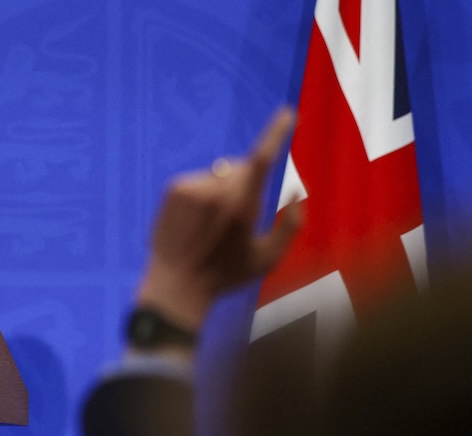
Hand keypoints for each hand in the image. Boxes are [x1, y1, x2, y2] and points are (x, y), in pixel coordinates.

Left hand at [138, 108, 301, 329]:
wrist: (176, 285)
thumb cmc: (225, 276)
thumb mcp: (268, 259)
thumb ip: (291, 226)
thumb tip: (299, 194)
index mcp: (244, 206)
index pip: (263, 158)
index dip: (276, 132)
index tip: (286, 114)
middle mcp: (217, 191)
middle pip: (242, 167)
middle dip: (247, 181)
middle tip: (236, 216)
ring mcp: (192, 188)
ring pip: (219, 174)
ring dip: (222, 189)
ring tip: (210, 225)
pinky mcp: (174, 189)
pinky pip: (198, 180)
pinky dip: (201, 194)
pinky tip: (194, 222)